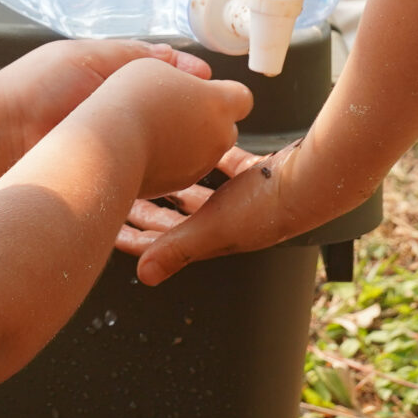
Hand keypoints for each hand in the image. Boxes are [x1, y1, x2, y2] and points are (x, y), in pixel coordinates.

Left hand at [0, 39, 211, 154]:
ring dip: (177, 135)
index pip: (157, 72)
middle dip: (187, 108)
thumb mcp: (91, 55)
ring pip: (157, 136)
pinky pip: (141, 163)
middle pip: (162, 105)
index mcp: (108, 74)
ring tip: (200, 134)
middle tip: (213, 111)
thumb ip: (134, 55)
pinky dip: (159, 160)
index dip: (185, 75)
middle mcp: (112, 105)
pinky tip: (175, 160)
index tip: (208, 81)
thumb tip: (173, 55)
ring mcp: (110, 137)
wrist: (4, 132)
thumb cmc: (38, 87)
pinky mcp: (106, 166)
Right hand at [78, 58, 251, 200]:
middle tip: (178, 106)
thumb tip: (185, 85)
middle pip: (226, 125)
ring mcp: (201, 164)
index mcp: (219, 103)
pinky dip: (173, 158)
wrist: (108, 146)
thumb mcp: (156, 67)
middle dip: (208, 117)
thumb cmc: (131, 100)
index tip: (204, 88)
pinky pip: (184, 166)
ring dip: (189, 138)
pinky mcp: (180, 183)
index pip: (242, 97)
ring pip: (205, 148)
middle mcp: (218, 137)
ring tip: (156, 126)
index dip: (223, 91)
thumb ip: (181, 76)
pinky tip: (148, 146)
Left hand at [124, 139, 336, 284]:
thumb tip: (143, 276)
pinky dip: (213, 156)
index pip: (161, 242)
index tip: (104, 225)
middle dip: (146, 208)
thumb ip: (178, 248)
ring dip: (174, 181)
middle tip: (117, 195)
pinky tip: (201, 140)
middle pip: (174, 217)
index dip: (132, 237)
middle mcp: (224, 221)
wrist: (313, 182)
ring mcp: (241, 199)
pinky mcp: (257, 176)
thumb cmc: (268, 206)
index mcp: (211, 238)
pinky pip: (227, 164)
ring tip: (150, 166)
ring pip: (198, 190)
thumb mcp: (215, 227)